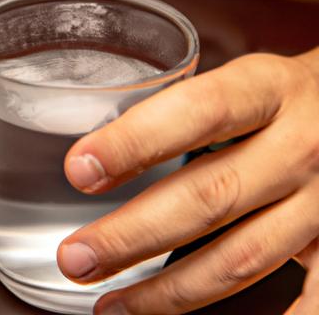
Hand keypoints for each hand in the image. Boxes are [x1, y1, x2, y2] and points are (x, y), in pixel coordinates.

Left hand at [58, 49, 318, 313]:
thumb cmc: (286, 97)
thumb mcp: (246, 81)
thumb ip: (189, 110)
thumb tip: (107, 151)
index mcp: (267, 89)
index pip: (196, 112)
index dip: (135, 142)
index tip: (79, 169)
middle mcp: (300, 146)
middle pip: (209, 197)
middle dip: (133, 234)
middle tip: (77, 257)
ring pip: (240, 258)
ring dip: (168, 290)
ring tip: (110, 303)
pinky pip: (309, 301)